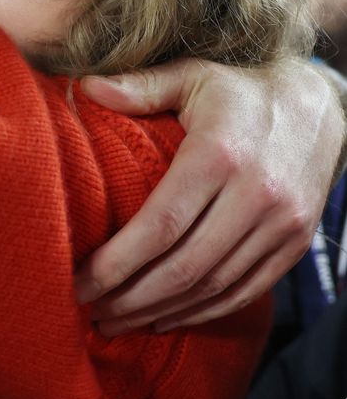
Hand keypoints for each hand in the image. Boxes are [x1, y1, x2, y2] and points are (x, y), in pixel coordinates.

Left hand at [73, 57, 344, 333]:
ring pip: (213, 287)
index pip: (160, 225)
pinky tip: (165, 317)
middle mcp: (256, 194)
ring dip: (160, 312)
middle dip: (130, 299)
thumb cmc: (241, 91)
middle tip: (90, 313)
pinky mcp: (296, 244)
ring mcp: (281, 224)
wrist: (321, 106)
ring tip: (117, 322)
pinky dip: (202, 312)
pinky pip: (245, 291)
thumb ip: (139, 87)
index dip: (115, 264)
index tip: (78, 283)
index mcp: (219, 154)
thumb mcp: (191, 76)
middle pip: (183, 267)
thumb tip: (85, 87)